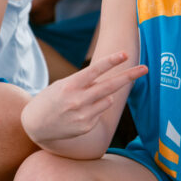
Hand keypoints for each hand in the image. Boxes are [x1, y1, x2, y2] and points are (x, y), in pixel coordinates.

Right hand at [22, 52, 146, 143]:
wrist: (35, 125)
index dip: (111, 61)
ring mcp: (83, 115)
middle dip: (130, 75)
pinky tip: (79, 113)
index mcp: (70, 85)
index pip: (94, 70)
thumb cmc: (51, 99)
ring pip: (108, 99)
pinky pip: (101, 112)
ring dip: (103, 96)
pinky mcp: (86, 126)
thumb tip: (111, 88)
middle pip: (110, 85)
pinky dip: (95, 109)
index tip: (125, 54)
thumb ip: (85, 83)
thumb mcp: (62, 85)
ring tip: (83, 101)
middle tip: (145, 68)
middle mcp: (78, 100)